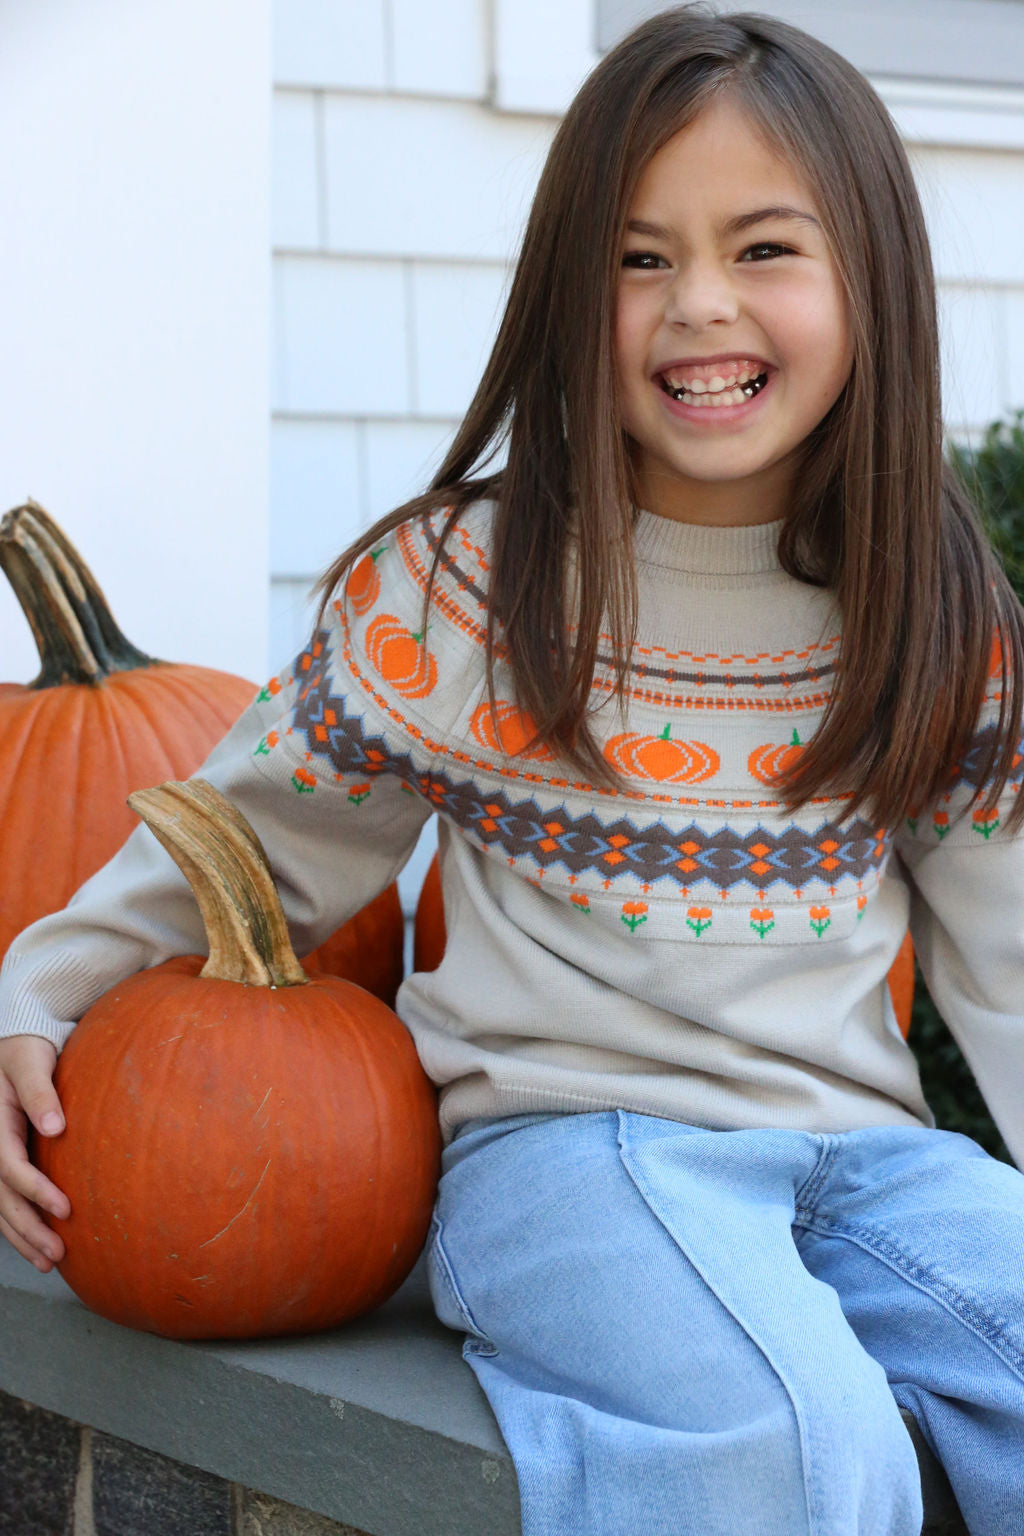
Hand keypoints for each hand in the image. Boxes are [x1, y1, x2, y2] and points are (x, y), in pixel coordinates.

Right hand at [0, 1036, 69, 1271]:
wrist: (15, 1044)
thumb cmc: (26, 1050)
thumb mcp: (30, 1062)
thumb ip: (40, 1092)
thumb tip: (56, 1127)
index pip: (11, 1167)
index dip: (36, 1190)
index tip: (66, 1208)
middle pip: (3, 1198)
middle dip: (29, 1228)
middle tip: (57, 1253)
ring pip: (1, 1207)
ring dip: (23, 1236)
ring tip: (50, 1262)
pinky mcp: (4, 1160)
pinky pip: (5, 1200)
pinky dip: (19, 1226)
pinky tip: (38, 1247)